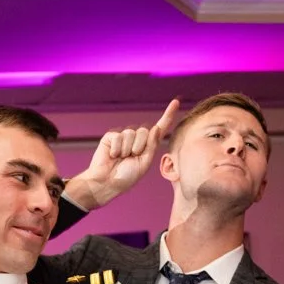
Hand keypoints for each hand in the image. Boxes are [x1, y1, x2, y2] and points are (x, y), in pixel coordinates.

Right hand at [64, 100, 180, 209]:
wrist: (107, 182)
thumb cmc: (127, 176)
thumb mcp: (145, 162)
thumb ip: (152, 145)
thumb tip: (156, 127)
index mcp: (148, 145)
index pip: (160, 128)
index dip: (168, 115)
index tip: (176, 102)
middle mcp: (136, 139)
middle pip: (144, 131)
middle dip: (139, 146)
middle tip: (130, 158)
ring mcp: (123, 137)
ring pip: (131, 133)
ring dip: (127, 149)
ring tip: (120, 158)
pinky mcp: (111, 137)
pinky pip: (118, 136)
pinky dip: (116, 149)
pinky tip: (112, 156)